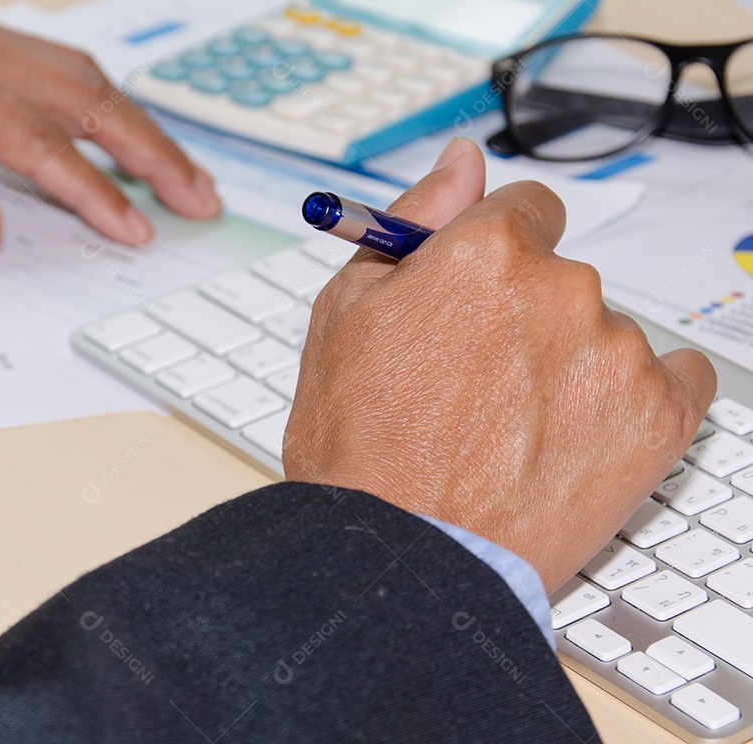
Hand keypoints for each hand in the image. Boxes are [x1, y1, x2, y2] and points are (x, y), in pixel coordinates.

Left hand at [0, 0, 220, 250]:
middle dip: (153, 154)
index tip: (134, 229)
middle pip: (89, 101)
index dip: (94, 192)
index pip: (39, 144)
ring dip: (143, 127)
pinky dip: (110, 101)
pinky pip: (66, 65)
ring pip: (88, 79)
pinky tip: (131, 129)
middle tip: (199, 198)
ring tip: (185, 172)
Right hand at [283, 138, 716, 592]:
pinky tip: (582, 436)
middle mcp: (563, 286)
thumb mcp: (346, 312)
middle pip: (563, 277)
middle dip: (528, 317)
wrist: (401, 555)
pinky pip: (677, 379)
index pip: (527, 210)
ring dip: (574, 364)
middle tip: (479, 386)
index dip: (495, 258)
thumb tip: (461, 159)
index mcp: (485, 250)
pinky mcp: (660, 418)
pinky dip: (639, 400)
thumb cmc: (361, 444)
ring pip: (607, 332)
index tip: (482, 303)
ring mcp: (618, 353)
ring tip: (516, 431)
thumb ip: (415, 219)